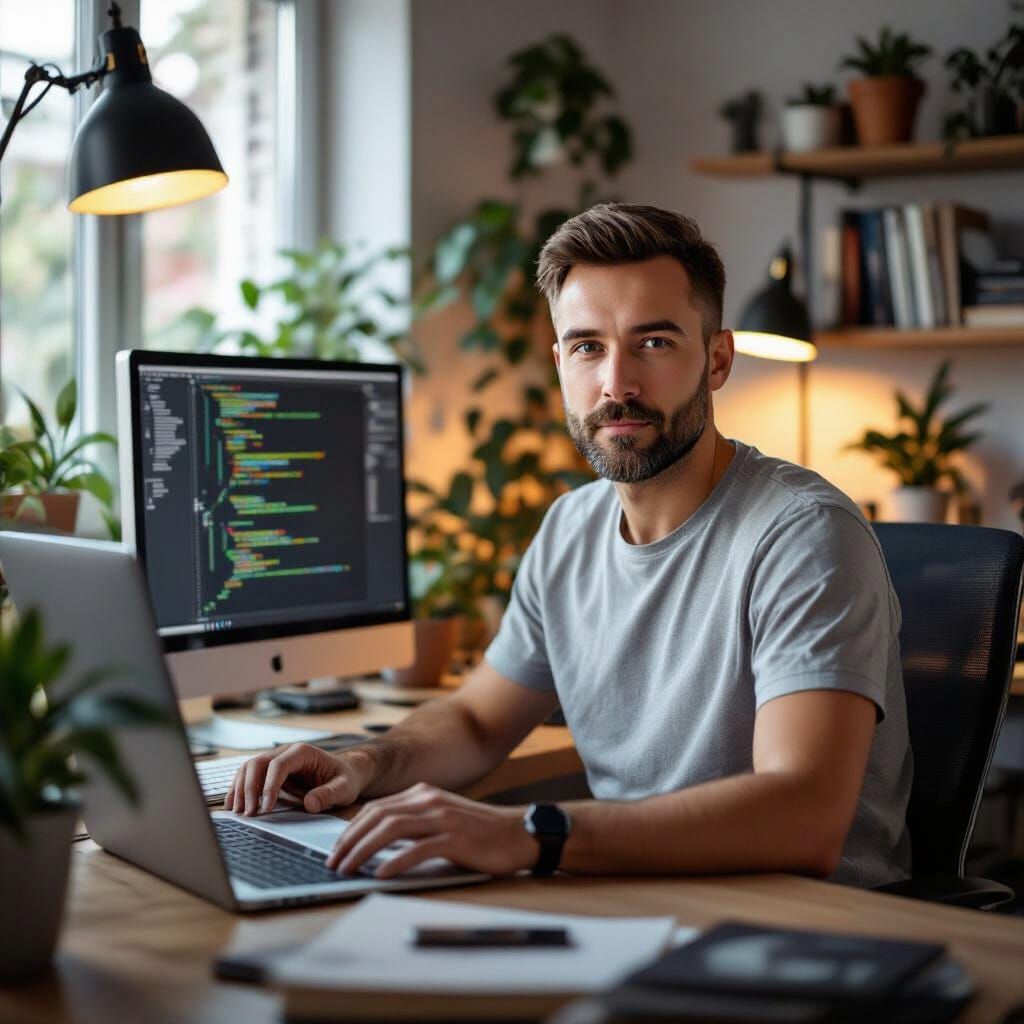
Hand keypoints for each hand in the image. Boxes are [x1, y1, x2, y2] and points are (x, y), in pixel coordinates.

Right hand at [224, 742, 371, 815]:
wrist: (345, 773)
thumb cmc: (344, 778)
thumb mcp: (344, 788)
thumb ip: (329, 794)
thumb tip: (310, 804)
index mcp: (303, 752)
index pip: (278, 765)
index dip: (268, 786)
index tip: (266, 808)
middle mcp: (286, 752)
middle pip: (257, 764)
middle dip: (250, 789)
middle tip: (249, 814)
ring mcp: (276, 760)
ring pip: (248, 768)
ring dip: (240, 789)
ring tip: (238, 812)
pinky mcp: (270, 772)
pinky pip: (249, 776)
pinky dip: (239, 789)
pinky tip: (233, 805)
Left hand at [326, 783, 536, 878]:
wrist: (520, 833)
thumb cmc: (481, 833)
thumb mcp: (442, 820)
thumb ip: (415, 824)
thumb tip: (378, 844)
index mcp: (423, 794)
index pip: (376, 808)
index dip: (351, 828)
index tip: (336, 849)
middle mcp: (429, 801)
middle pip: (377, 816)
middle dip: (349, 840)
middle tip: (332, 862)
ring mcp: (442, 818)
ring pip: (391, 829)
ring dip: (363, 850)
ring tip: (347, 869)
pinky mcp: (455, 839)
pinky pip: (418, 849)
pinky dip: (395, 861)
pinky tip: (381, 874)